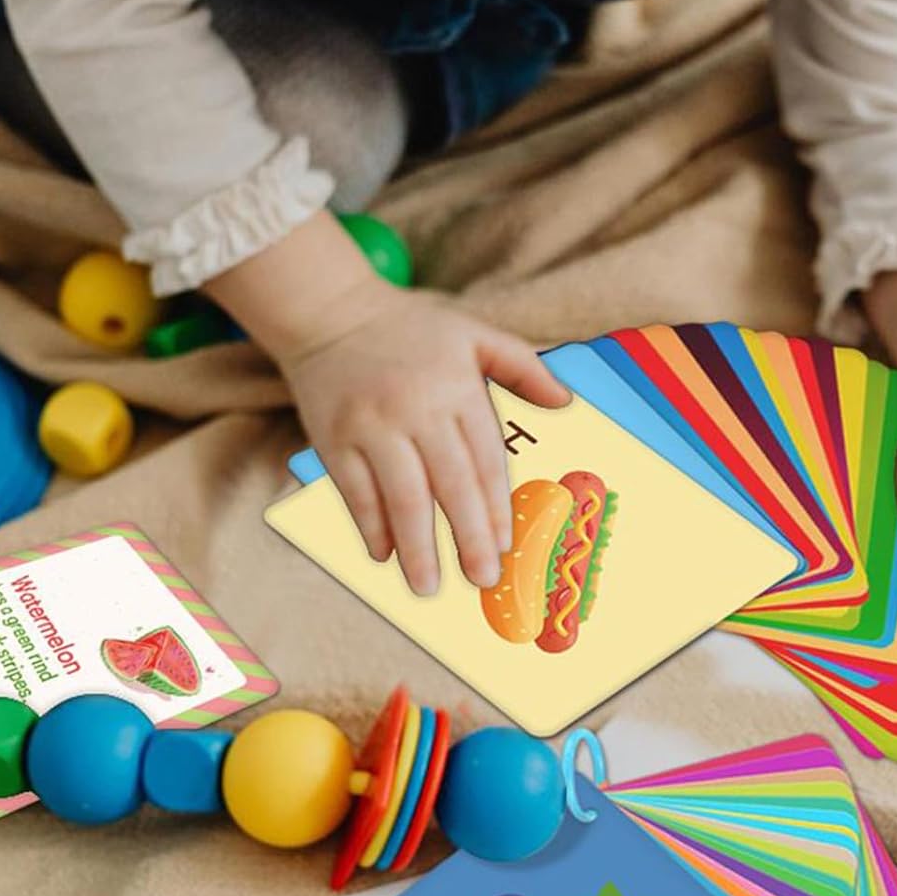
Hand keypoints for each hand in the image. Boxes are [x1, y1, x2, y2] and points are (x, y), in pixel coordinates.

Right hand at [204, 212, 570, 594]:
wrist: (330, 310)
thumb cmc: (411, 327)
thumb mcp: (474, 332)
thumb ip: (522, 367)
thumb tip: (567, 402)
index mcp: (457, 388)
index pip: (485, 459)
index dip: (496, 507)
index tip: (506, 545)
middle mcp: (417, 409)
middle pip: (449, 485)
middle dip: (468, 537)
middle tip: (482, 579)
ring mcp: (372, 426)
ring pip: (401, 497)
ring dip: (417, 546)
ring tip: (429, 586)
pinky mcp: (334, 438)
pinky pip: (355, 492)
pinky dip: (371, 526)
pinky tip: (385, 555)